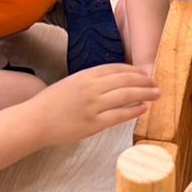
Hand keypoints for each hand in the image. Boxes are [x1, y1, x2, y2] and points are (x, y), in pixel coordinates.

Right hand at [32, 64, 157, 145]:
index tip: (144, 73)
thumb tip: (113, 82)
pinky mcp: (94, 124)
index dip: (134, 70)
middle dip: (144, 80)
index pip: (117, 68)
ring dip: (144, 93)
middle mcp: (91, 87)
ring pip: (126, 95)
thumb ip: (91, 81)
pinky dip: (134, 110)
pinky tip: (143, 108)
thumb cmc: (51, 103)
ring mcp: (93, 106)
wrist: (35, 121)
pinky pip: (120, 115)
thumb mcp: (71, 83)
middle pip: (125, 79)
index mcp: (85, 75)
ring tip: (156, 94)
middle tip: (156, 83)